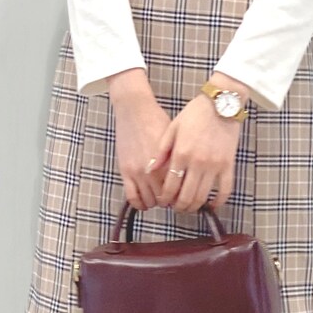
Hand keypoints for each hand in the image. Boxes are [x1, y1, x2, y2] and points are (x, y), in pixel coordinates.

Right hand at [108, 70, 171, 210]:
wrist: (135, 109)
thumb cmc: (157, 120)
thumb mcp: (175, 139)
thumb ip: (179, 160)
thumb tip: (187, 178)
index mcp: (170, 162)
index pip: (179, 189)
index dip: (183, 195)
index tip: (184, 195)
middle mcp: (154, 170)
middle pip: (166, 199)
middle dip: (170, 202)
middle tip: (172, 200)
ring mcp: (138, 172)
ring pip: (150, 201)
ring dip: (155, 203)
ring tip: (158, 199)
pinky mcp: (125, 172)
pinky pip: (131, 197)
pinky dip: (139, 204)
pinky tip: (144, 203)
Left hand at [146, 90, 243, 213]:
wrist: (221, 102)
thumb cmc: (195, 113)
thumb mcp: (172, 128)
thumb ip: (161, 151)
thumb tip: (150, 170)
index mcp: (181, 154)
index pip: (170, 186)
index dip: (165, 198)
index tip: (163, 201)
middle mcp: (197, 163)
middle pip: (186, 196)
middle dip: (178, 206)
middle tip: (175, 207)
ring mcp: (214, 165)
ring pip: (203, 196)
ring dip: (194, 206)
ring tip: (188, 207)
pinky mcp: (228, 164)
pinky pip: (225, 189)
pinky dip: (218, 201)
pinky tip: (212, 205)